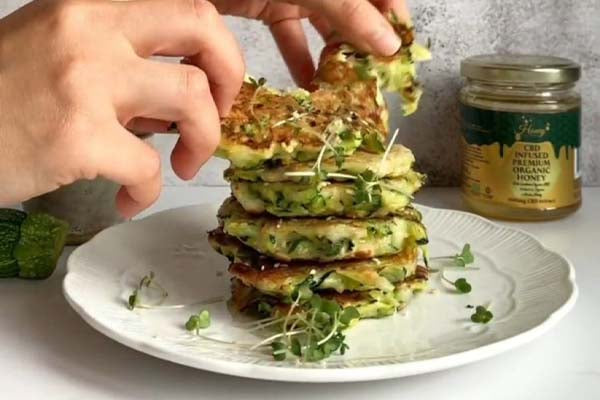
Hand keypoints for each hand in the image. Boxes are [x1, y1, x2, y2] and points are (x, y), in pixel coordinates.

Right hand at [0, 0, 243, 216]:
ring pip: (192, 100)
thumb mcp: (58, 53)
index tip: (216, 82)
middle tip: (221, 115)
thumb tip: (175, 104)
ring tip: (183, 165)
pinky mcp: (77, 137)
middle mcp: (90, 32)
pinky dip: (150, 191)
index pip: (185, 6)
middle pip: (203, 29)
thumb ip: (121, 66)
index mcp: (89, 7)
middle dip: (231, 78)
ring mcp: (85, 82)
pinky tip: (131, 199)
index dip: (217, 47)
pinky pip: (150, 168)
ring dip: (203, 142)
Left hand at [211, 0, 408, 87]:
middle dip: (364, 43)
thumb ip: (348, 10)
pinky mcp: (266, 4)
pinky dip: (298, 59)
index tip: (403, 53)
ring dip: (333, 56)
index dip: (394, 17)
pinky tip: (309, 86)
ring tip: (345, 88)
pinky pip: (290, 35)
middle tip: (374, 78)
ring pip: (323, 27)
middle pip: (352, 12)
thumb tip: (389, 44)